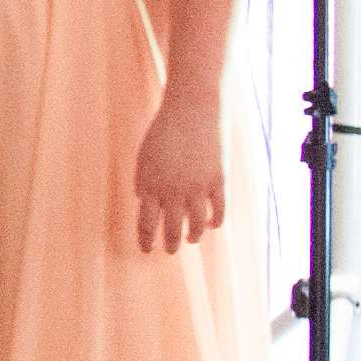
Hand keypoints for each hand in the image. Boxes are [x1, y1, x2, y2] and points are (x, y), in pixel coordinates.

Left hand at [135, 93, 225, 254]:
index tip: (147, 250)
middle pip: (171, 229)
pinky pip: (219, 211)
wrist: (192, 109)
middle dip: (169, 244)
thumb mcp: (145, 157)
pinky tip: (212, 225)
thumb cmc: (165, 130)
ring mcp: (197, 187)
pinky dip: (215, 222)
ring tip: (191, 240)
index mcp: (149, 185)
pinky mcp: (218, 180)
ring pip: (196, 225)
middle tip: (170, 251)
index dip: (146, 240)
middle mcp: (172, 191)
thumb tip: (142, 202)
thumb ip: (144, 181)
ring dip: (193, 236)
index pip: (145, 223)